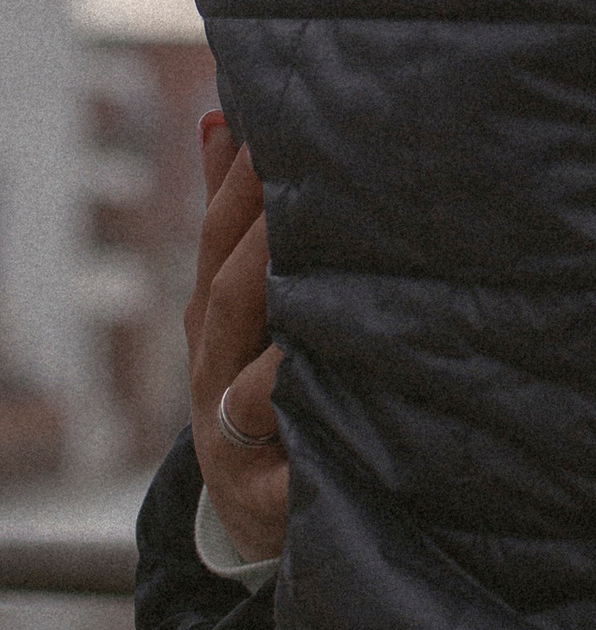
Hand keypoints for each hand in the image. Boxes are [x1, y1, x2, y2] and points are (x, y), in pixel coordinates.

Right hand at [185, 111, 286, 563]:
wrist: (257, 509)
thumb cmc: (259, 378)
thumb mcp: (240, 303)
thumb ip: (232, 217)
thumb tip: (223, 119)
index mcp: (212, 318)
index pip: (217, 240)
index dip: (240, 185)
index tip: (274, 129)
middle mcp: (212, 372)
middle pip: (229, 297)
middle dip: (264, 238)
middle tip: (304, 183)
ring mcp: (232, 435)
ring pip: (252, 380)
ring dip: (286, 336)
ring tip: (325, 286)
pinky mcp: (269, 494)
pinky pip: (293, 460)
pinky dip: (313, 432)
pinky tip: (349, 397)